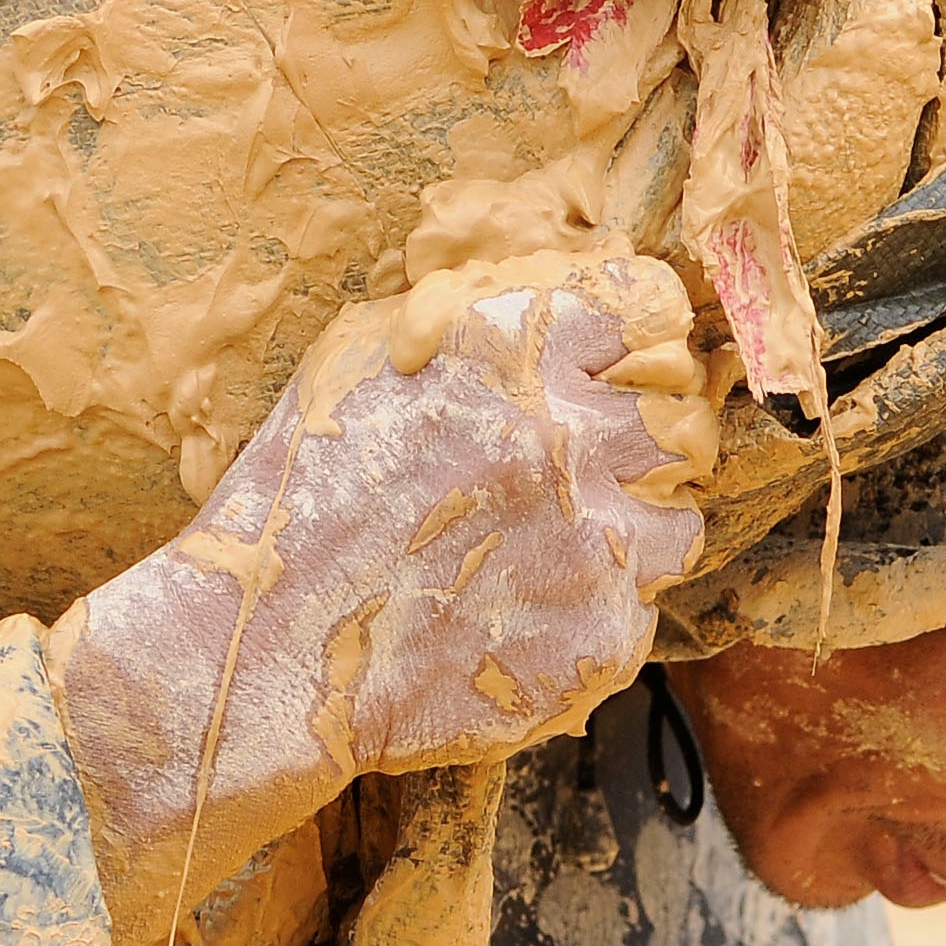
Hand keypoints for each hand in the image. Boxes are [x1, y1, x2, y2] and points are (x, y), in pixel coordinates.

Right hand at [56, 254, 714, 945]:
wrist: (265, 651)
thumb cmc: (300, 497)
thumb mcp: (361, 359)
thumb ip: (471, 318)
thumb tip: (565, 293)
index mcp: (509, 352)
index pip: (648, 313)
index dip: (638, 344)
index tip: (620, 370)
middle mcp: (563, 436)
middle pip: (680, 417)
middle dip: (645, 439)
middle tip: (587, 472)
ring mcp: (590, 542)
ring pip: (678, 519)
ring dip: (630, 529)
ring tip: (552, 548)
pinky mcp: (600, 636)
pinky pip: (639, 608)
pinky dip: (593, 608)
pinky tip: (519, 610)